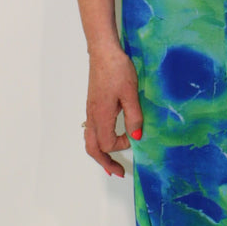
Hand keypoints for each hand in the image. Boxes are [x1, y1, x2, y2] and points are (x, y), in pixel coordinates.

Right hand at [83, 47, 143, 177]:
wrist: (103, 53)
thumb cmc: (117, 70)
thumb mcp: (131, 93)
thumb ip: (134, 116)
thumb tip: (136, 135)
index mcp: (102, 115)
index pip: (108, 143)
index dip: (122, 145)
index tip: (134, 137)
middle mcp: (92, 116)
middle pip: (93, 148)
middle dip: (104, 163)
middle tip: (116, 172)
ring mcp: (90, 111)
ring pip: (90, 140)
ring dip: (100, 154)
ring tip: (111, 162)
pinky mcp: (92, 105)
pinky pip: (91, 131)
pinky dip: (98, 142)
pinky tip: (108, 139)